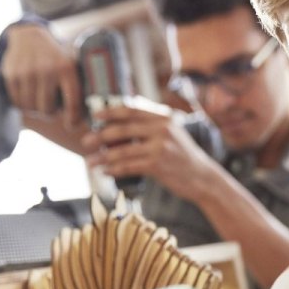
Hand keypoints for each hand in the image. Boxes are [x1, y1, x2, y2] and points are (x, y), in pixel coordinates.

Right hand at [0, 23, 84, 129]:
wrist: (29, 37)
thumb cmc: (55, 58)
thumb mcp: (70, 65)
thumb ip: (77, 87)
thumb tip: (87, 117)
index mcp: (67, 69)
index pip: (72, 102)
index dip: (73, 119)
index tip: (70, 125)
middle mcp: (47, 70)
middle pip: (47, 109)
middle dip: (49, 113)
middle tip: (50, 109)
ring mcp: (28, 72)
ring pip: (31, 108)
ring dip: (34, 109)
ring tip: (38, 101)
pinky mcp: (12, 74)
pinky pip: (17, 102)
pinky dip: (22, 104)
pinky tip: (27, 96)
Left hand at [81, 98, 220, 201]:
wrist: (202, 177)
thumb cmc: (183, 156)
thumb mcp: (172, 133)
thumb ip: (151, 124)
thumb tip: (124, 116)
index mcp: (163, 118)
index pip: (132, 110)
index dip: (111, 112)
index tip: (95, 116)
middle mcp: (162, 130)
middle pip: (123, 129)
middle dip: (101, 135)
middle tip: (86, 141)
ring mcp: (160, 147)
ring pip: (123, 150)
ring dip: (103, 157)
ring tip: (90, 161)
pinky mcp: (157, 165)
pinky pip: (129, 166)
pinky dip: (114, 169)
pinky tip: (105, 171)